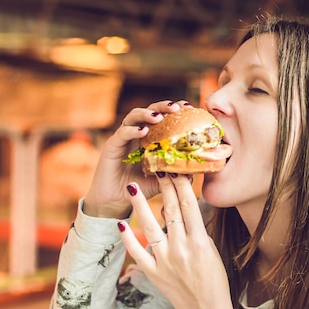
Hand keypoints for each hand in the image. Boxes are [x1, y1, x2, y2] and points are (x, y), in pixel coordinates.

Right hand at [83, 100, 190, 217]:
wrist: (116, 202)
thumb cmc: (139, 189)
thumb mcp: (163, 181)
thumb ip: (178, 173)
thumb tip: (197, 168)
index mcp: (150, 138)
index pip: (163, 117)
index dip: (175, 110)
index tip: (189, 107)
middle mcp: (136, 134)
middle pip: (149, 111)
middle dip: (162, 106)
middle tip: (176, 107)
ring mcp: (123, 138)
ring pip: (133, 117)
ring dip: (146, 113)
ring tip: (158, 117)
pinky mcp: (111, 146)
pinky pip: (122, 133)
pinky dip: (132, 130)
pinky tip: (143, 131)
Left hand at [117, 174, 236, 308]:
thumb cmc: (214, 279)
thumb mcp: (211, 249)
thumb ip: (196, 229)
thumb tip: (179, 208)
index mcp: (200, 241)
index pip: (189, 206)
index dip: (181, 185)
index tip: (175, 169)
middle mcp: (182, 248)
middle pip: (171, 211)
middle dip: (164, 187)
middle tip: (157, 167)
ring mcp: (166, 261)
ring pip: (150, 227)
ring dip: (139, 206)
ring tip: (130, 187)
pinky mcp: (153, 273)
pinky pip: (138, 253)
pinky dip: (128, 239)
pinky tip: (120, 224)